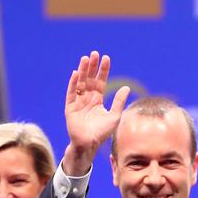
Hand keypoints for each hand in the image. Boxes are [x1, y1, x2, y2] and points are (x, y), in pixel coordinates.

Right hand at [62, 51, 129, 174]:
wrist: (89, 144)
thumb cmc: (102, 132)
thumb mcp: (114, 116)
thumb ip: (119, 101)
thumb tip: (126, 87)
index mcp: (97, 100)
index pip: (100, 81)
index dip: (103, 70)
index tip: (106, 58)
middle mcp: (87, 99)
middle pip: (90, 79)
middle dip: (92, 67)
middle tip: (95, 54)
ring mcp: (78, 102)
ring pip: (80, 83)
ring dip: (83, 71)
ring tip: (85, 59)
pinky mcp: (70, 108)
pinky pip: (71, 93)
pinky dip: (73, 84)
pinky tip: (76, 74)